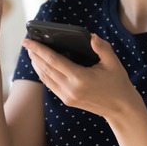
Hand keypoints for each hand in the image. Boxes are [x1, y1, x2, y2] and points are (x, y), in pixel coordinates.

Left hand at [23, 34, 139, 118]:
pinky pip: (50, 85)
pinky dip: (43, 74)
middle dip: (34, 55)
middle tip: (26, 43)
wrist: (120, 108)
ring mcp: (67, 96)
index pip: (53, 60)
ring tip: (31, 52)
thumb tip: (91, 37)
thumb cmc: (118, 83)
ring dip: (36, 64)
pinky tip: (41, 66)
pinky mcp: (67, 100)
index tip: (28, 41)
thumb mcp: (114, 63)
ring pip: (45, 78)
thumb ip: (102, 48)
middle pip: (45, 68)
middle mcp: (70, 89)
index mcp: (80, 78)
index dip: (39, 49)